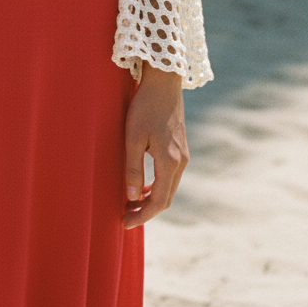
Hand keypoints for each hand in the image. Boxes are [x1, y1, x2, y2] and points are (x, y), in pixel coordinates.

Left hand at [123, 61, 188, 228]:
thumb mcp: (133, 137)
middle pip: (166, 198)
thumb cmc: (145, 106)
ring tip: (131, 204)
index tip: (124, 223)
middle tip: (125, 217)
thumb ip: (133, 168)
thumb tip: (131, 197)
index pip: (159, 201)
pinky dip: (157, 186)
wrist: (164, 83)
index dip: (142, 216)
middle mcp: (181, 162)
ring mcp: (183, 155)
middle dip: (146, 211)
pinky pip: (171, 177)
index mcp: (170, 162)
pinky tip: (143, 185)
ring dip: (152, 199)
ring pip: (169, 188)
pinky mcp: (181, 148)